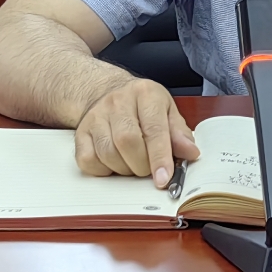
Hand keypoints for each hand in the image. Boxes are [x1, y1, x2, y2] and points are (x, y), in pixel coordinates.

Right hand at [74, 76, 200, 185]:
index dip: (160, 157)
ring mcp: (96, 116)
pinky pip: (88, 161)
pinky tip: (114, 163)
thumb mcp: (167, 111)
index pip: (153, 129)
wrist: (107, 91)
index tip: (163, 179)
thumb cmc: (142, 105)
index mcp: (146, 94)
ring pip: (108, 153)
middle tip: (149, 169)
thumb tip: (191, 153)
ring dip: (124, 169)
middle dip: (142, 165)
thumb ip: (179, 134)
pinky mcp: (81, 132)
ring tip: (133, 163)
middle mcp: (118, 102)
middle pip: (128, 142)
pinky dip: (103, 170)